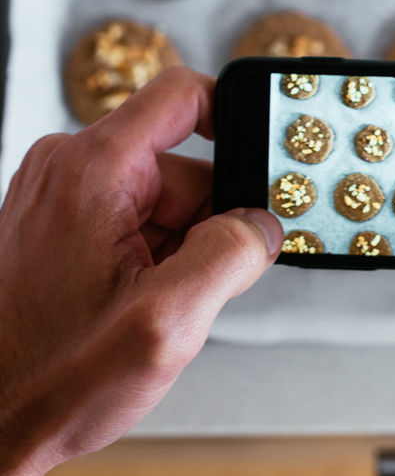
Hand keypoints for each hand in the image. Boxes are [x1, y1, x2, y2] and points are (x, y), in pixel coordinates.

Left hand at [0, 67, 280, 475]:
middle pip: (181, 165)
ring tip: (151, 308)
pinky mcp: (60, 226)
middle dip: (205, 224)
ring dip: (176, 250)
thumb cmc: (48, 381)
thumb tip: (262, 225)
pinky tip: (134, 305)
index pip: (181, 94)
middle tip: (192, 285)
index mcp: (93, 168)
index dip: (234, 116)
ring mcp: (62, 198)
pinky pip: (134, 222)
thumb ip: (230, 257)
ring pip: (161, 200)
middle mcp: (71, 169)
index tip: (264, 157)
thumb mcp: (166, 322)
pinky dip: (151, 260)